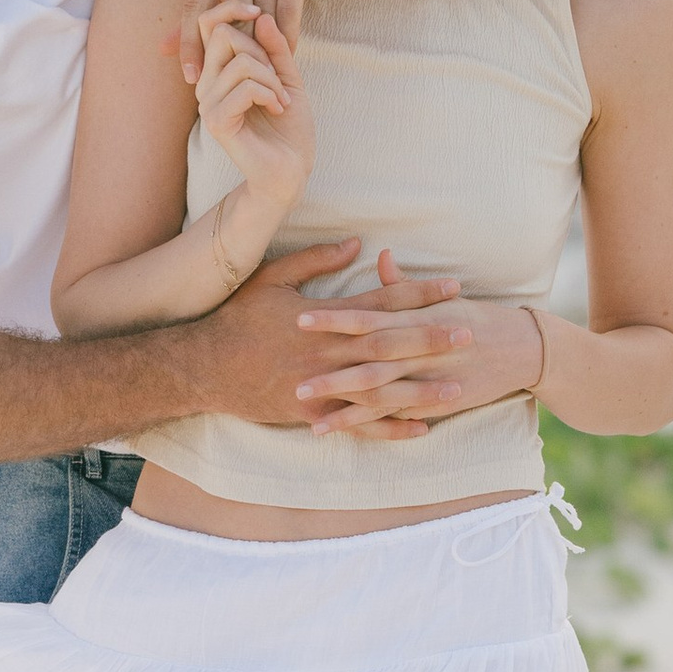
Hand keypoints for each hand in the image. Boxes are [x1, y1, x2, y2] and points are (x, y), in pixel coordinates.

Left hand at [174, 0, 320, 82]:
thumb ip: (201, 13)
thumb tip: (162, 48)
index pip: (195, 4)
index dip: (190, 43)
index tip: (191, 77)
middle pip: (227, 12)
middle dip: (232, 50)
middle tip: (235, 83)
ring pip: (259, 14)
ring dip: (262, 48)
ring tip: (262, 77)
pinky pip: (287, 10)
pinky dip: (287, 37)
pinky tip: (288, 56)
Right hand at [193, 241, 454, 429]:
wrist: (203, 368)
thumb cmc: (237, 318)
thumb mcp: (272, 279)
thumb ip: (315, 260)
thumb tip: (356, 242)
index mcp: (323, 318)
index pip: (381, 302)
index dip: (419, 294)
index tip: (452, 287)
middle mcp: (327, 353)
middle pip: (389, 345)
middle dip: (431, 338)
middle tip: (469, 332)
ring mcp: (322, 387)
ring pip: (380, 390)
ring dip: (421, 389)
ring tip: (457, 387)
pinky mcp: (314, 414)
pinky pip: (359, 424)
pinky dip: (390, 428)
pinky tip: (421, 429)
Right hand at [194, 0, 312, 212]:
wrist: (290, 170)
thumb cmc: (288, 126)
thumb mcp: (287, 77)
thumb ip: (275, 47)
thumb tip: (261, 16)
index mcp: (218, 70)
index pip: (209, 23)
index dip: (231, 7)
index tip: (259, 12)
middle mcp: (205, 84)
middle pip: (223, 35)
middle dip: (261, 51)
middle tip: (278, 79)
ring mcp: (207, 103)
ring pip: (240, 62)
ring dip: (271, 79)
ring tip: (280, 99)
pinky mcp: (216, 122)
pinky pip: (244, 88)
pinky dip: (268, 94)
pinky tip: (277, 108)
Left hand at [294, 267, 549, 435]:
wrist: (523, 349)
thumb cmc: (476, 317)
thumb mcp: (442, 297)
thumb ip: (404, 285)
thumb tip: (379, 256)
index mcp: (417, 318)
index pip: (369, 316)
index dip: (334, 319)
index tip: (299, 318)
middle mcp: (421, 349)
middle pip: (369, 358)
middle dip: (331, 368)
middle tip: (292, 374)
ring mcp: (428, 378)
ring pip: (379, 392)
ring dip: (341, 403)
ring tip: (304, 409)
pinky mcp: (435, 402)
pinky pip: (394, 416)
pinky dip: (366, 424)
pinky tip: (335, 429)